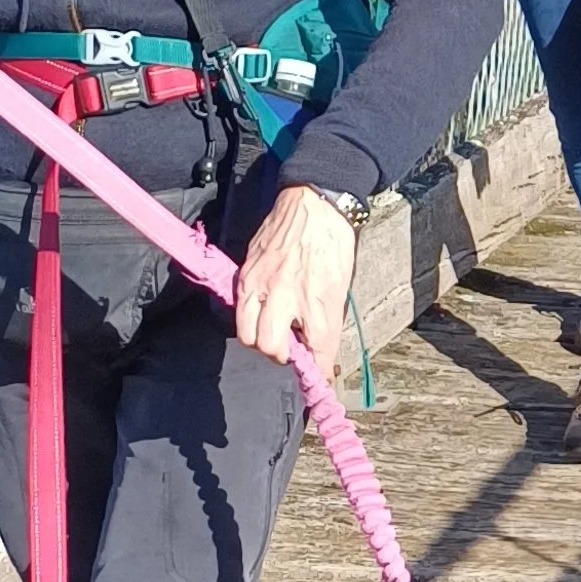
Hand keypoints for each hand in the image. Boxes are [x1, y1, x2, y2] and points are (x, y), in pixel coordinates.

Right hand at [236, 184, 360, 373]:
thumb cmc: (333, 242)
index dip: (318, 370)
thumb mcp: (341, 284)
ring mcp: (261, 284)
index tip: (319, 378)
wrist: (314, 203)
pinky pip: (239, 310)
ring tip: (274, 332)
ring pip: (248, 334)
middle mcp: (286, 295)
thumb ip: (328, 318)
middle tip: (292, 349)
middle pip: (271, 348)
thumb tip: (320, 347)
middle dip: (282, 356)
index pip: (316, 349)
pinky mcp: (245, 274)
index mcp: (317, 298)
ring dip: (261, 340)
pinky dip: (249, 318)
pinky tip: (263, 311)